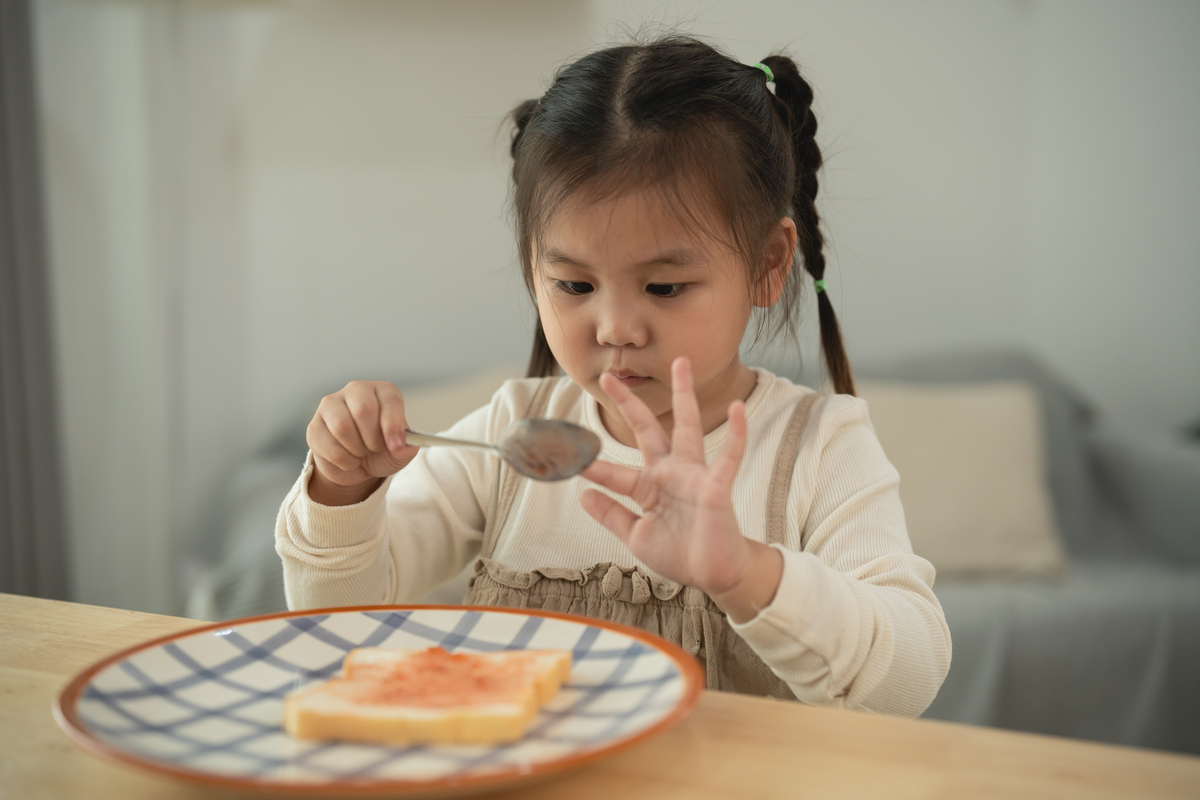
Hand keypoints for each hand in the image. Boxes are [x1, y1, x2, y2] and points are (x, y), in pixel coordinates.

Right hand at [306, 381, 419, 505]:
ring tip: (361, 453)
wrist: (360, 465)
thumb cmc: (384, 450)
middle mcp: (356, 390)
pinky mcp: (314, 426)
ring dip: (357, 450)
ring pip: (342, 427)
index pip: (390, 399)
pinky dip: (344, 462)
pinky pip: (328, 446)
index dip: (393, 425)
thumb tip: (402, 447)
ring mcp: (331, 405)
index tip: (396, 446)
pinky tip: (348, 460)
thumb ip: (405, 448)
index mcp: (383, 391)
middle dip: (373, 439)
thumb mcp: (400, 452)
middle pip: (363, 410)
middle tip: (375, 449)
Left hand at [580, 358, 782, 621]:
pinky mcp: (716, 486)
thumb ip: (612, 515)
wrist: (714, 574)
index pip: (614, 472)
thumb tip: (582, 495)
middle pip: (646, 429)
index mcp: (649, 486)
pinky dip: (736, 433)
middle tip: (608, 377)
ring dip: (684, 395)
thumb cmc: (680, 554)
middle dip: (629, 404)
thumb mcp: (636, 536)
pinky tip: (737, 408)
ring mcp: (693, 476)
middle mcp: (670, 473)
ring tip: (681, 364)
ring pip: (687, 428)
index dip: (593, 467)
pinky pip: (729, 456)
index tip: (568, 456)